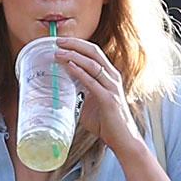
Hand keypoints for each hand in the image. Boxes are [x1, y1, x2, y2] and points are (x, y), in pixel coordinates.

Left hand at [54, 37, 142, 155]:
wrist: (123, 140)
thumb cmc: (107, 123)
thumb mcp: (89, 104)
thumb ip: (79, 93)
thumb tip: (61, 89)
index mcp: (108, 76)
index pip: (93, 53)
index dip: (77, 44)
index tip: (60, 41)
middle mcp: (112, 77)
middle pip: (93, 52)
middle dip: (74, 44)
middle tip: (57, 40)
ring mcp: (111, 87)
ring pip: (92, 63)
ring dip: (74, 55)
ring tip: (58, 52)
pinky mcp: (108, 99)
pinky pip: (92, 81)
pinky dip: (79, 72)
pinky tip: (69, 66)